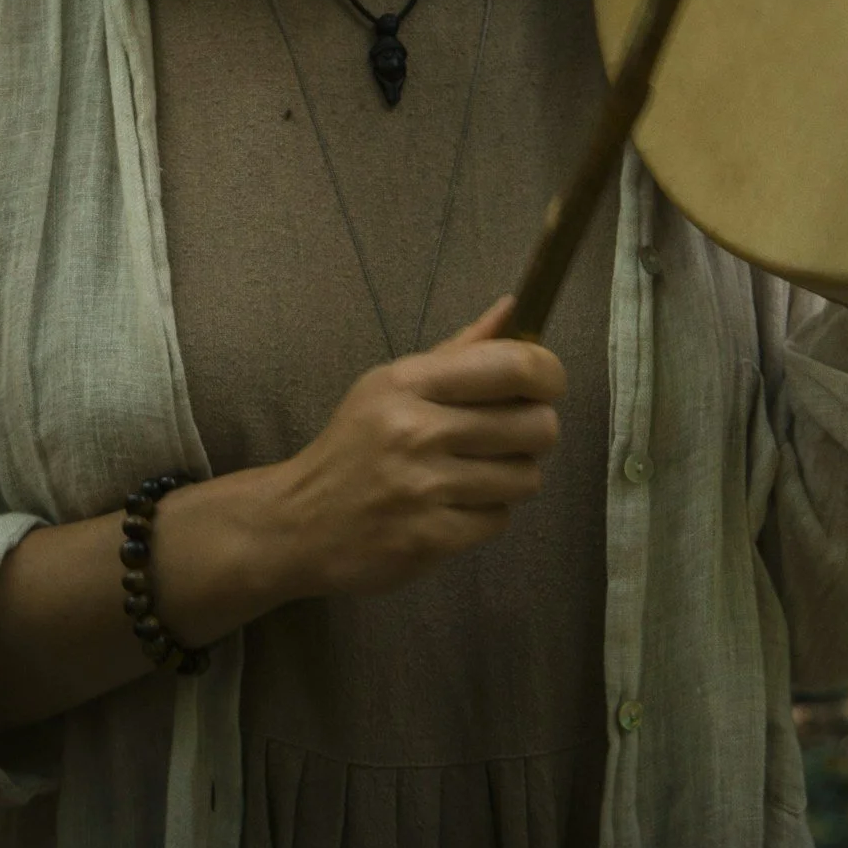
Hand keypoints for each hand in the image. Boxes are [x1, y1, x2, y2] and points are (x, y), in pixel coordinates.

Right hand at [274, 295, 565, 598]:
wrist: (298, 522)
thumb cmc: (356, 445)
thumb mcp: (392, 385)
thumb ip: (458, 351)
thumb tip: (513, 309)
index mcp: (410, 383)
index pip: (513, 366)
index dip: (549, 375)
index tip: (546, 387)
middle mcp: (417, 431)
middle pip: (535, 426)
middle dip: (536, 432)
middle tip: (511, 437)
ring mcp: (423, 488)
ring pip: (525, 477)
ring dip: (512, 477)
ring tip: (478, 473)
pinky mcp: (429, 538)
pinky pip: (499, 520)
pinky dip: (486, 515)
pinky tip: (456, 506)